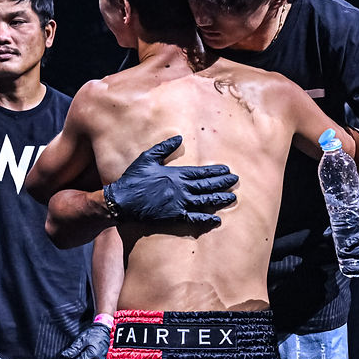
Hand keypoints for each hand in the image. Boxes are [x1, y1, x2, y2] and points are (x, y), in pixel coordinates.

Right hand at [104, 136, 237, 224]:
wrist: (123, 201)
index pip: (201, 173)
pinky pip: (193, 218)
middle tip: (235, 181)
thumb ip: (164, 148)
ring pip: (204, 201)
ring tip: (232, 198)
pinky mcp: (174, 216)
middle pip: (207, 186)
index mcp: (176, 174)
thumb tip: (179, 138)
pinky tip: (217, 220)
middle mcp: (181, 188)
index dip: (216, 172)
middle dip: (223, 183)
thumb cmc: (134, 178)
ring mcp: (179, 203)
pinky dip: (206, 219)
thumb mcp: (148, 158)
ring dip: (219, 199)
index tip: (228, 170)